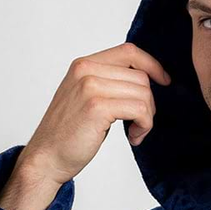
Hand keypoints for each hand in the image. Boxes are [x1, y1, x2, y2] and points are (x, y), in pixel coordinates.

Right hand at [18, 42, 171, 184]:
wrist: (46, 157)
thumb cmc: (67, 133)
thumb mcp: (86, 98)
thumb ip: (107, 84)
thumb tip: (144, 83)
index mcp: (84, 65)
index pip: (128, 52)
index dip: (152, 65)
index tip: (164, 81)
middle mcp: (86, 70)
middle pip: (140, 76)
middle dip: (149, 103)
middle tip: (140, 124)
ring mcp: (90, 86)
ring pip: (143, 93)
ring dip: (147, 118)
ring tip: (135, 133)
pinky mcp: (97, 107)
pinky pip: (139, 109)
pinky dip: (144, 126)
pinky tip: (134, 138)